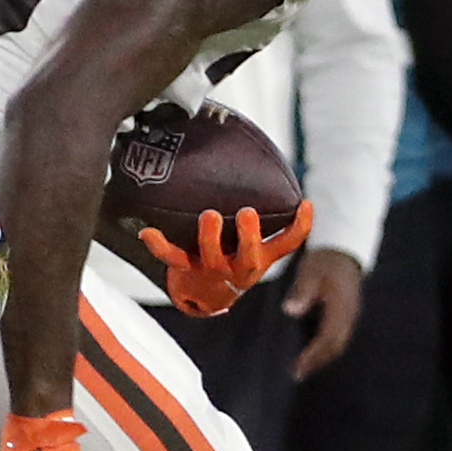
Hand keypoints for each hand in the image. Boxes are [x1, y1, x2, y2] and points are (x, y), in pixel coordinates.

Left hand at [138, 201, 313, 318]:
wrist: (205, 296)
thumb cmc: (232, 254)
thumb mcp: (250, 241)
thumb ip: (259, 212)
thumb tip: (250, 154)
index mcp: (259, 257)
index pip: (287, 244)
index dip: (300, 226)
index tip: (305, 203)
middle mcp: (239, 267)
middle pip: (250, 257)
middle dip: (249, 236)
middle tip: (248, 213)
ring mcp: (212, 270)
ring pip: (211, 257)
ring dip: (210, 237)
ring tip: (209, 215)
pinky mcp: (185, 270)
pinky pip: (171, 258)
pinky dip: (159, 245)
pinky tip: (147, 232)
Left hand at [281, 246, 361, 379]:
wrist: (343, 249)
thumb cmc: (324, 261)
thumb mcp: (310, 271)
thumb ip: (302, 291)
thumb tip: (290, 311)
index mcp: (340, 307)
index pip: (329, 338)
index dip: (313, 355)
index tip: (297, 367)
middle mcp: (349, 315)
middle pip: (336, 346)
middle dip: (317, 362)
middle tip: (297, 375)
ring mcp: (350, 315)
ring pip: (338, 343)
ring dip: (321, 358)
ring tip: (302, 369)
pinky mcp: (346, 314)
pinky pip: (338, 337)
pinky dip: (325, 348)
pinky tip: (312, 353)